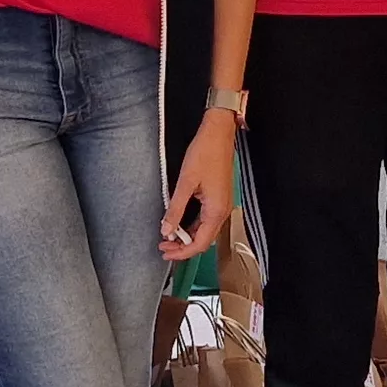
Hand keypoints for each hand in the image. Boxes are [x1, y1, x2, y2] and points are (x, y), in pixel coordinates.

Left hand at [161, 108, 237, 260]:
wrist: (218, 134)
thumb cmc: (205, 153)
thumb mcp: (185, 182)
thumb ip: (175, 209)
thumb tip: (167, 230)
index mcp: (216, 210)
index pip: (199, 243)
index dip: (182, 252)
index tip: (166, 252)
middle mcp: (222, 211)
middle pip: (204, 240)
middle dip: (184, 247)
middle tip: (164, 246)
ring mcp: (222, 204)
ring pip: (205, 231)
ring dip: (188, 237)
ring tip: (169, 237)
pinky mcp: (219, 198)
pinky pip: (207, 219)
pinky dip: (193, 226)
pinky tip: (180, 224)